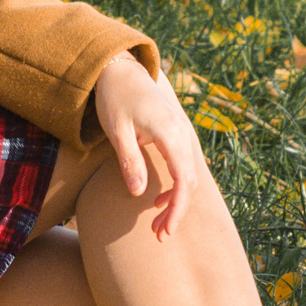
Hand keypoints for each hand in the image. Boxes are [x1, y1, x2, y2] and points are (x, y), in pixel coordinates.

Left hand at [92, 52, 206, 235]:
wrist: (121, 70)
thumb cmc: (115, 99)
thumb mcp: (117, 131)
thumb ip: (129, 161)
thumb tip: (139, 194)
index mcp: (170, 133)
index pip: (183, 179)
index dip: (177, 209)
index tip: (165, 231)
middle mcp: (182, 133)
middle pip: (190, 182)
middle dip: (176, 211)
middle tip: (158, 235)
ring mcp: (182, 133)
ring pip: (188, 176)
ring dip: (176, 201)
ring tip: (157, 224)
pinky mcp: (177, 135)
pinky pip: (183, 166)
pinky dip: (175, 187)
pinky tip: (159, 199)